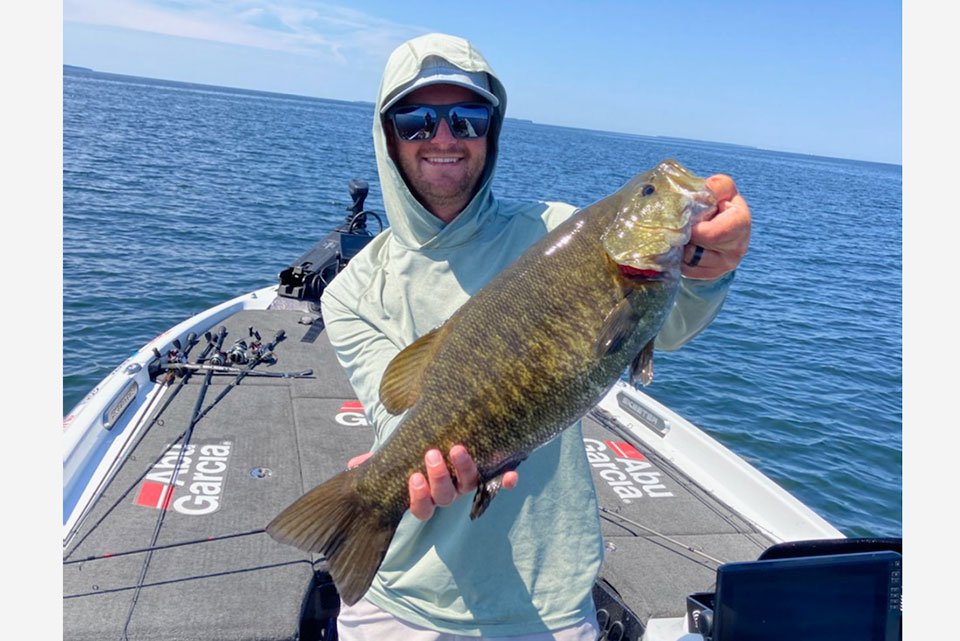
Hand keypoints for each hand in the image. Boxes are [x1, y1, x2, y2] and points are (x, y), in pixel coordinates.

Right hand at [346, 445, 518, 520]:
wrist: (444, 440)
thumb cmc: (414, 452)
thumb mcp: (394, 458)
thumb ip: (376, 462)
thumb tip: (354, 465)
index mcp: (426, 495)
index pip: (422, 508)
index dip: (418, 496)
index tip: (413, 478)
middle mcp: (449, 493)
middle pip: (446, 496)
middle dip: (439, 477)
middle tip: (432, 454)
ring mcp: (469, 485)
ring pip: (469, 486)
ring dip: (466, 469)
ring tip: (458, 448)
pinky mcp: (489, 473)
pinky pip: (499, 482)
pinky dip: (505, 480)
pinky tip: (512, 474)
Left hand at [682, 174, 751, 279]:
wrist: (720, 228)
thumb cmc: (719, 205)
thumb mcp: (722, 191)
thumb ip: (718, 186)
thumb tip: (709, 187)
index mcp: (741, 222)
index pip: (711, 234)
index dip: (693, 229)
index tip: (685, 221)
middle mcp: (738, 247)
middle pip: (697, 248)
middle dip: (684, 237)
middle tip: (678, 228)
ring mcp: (726, 264)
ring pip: (689, 260)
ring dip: (680, 248)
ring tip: (682, 236)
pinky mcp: (713, 274)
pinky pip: (687, 270)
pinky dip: (680, 259)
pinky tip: (683, 247)